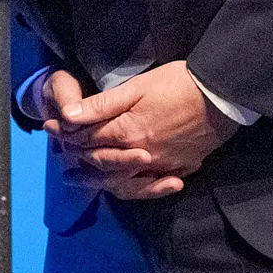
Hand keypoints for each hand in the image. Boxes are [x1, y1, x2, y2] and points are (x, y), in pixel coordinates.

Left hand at [42, 62, 240, 200]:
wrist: (223, 95)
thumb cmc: (178, 84)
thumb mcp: (137, 88)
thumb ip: (102, 105)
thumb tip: (68, 115)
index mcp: (127, 133)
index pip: (87, 138)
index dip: (65, 134)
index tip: (49, 128)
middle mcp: (141, 156)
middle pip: (102, 163)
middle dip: (77, 158)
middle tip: (61, 158)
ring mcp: (162, 166)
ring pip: (124, 181)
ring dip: (102, 180)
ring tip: (84, 181)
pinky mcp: (181, 168)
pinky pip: (151, 186)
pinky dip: (135, 188)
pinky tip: (129, 186)